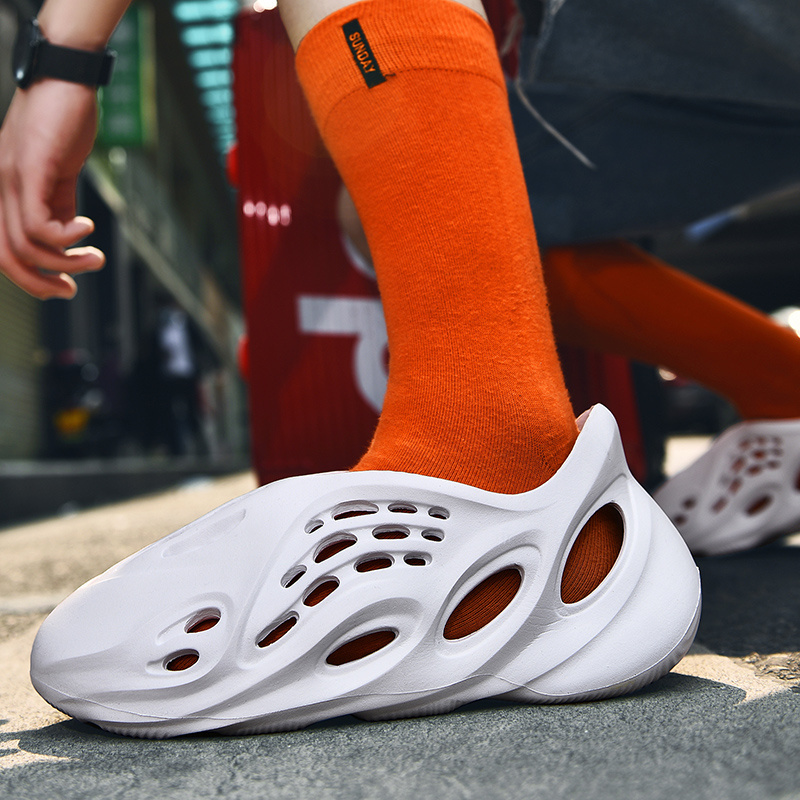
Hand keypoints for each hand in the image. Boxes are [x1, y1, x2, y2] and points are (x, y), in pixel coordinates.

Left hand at [0, 80, 105, 298]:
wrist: (65, 79)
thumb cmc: (62, 121)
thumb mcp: (59, 173)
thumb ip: (59, 204)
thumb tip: (69, 237)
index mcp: (2, 191)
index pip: (2, 249)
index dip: (30, 278)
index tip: (64, 285)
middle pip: (6, 256)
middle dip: (40, 283)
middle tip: (71, 290)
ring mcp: (9, 178)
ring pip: (26, 245)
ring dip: (67, 262)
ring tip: (95, 258)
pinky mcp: (29, 169)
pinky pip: (41, 224)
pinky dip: (67, 238)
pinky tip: (88, 228)